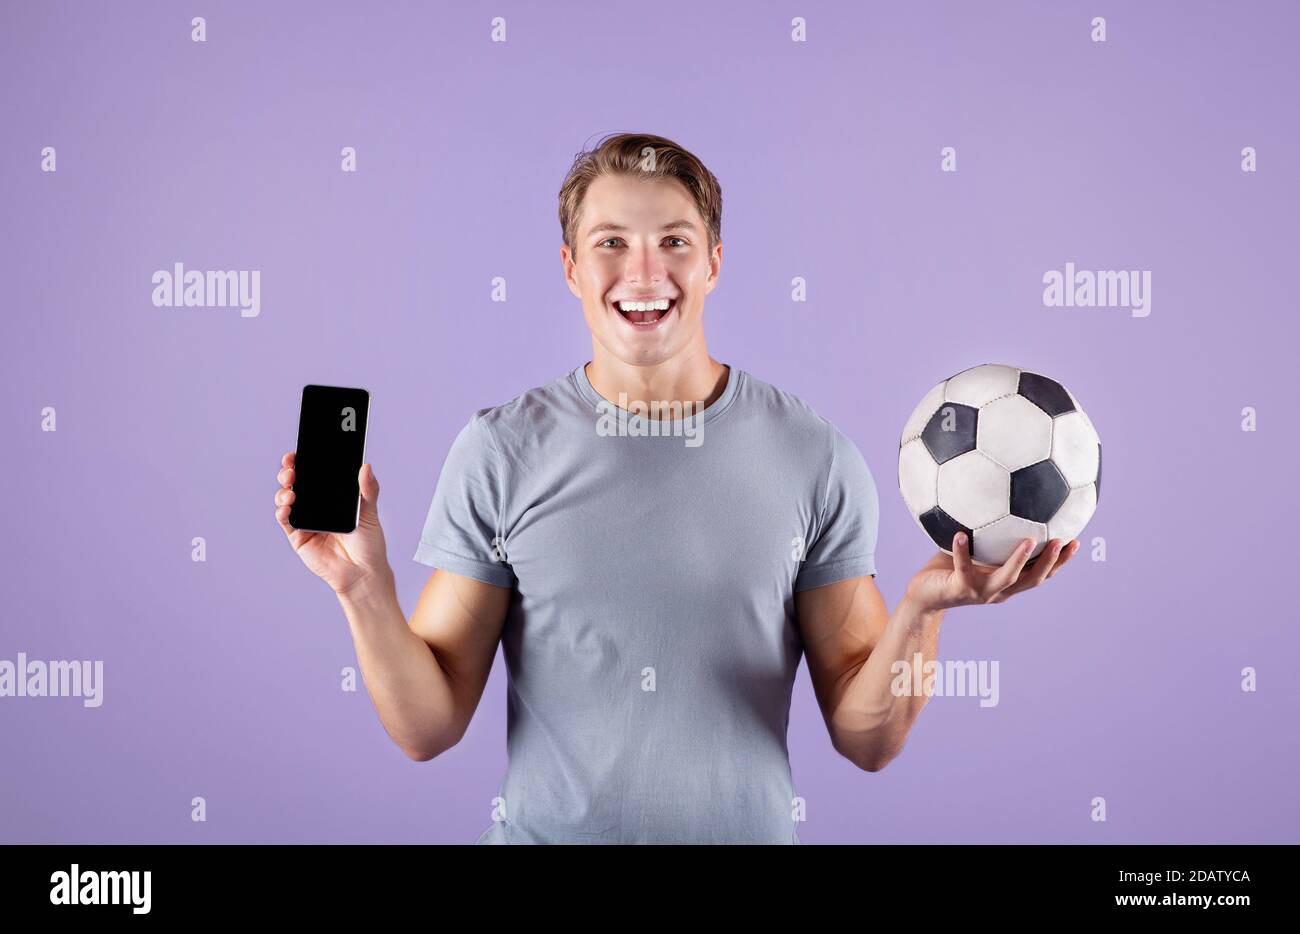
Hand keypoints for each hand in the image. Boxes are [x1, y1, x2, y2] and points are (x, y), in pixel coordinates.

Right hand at [274, 451, 393, 597]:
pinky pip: (285, 521)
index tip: (301, 451)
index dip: (306, 462)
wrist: (363, 573)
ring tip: (292, 489)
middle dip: (289, 471)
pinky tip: (287, 506)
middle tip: (291, 466)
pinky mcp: (298, 537)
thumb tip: (366, 466)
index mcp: (332, 497)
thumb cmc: (368, 544)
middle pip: (297, 483)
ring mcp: (306, 521)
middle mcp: (316, 506)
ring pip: (286, 499)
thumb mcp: (370, 513)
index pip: (316, 475)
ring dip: (284, 490)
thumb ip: (368, 490)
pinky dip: (282, 511)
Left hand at [904, 532, 1078, 612]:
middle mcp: (999, 590)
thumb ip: (986, 533)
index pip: (1040, 573)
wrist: (923, 596)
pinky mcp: (959, 589)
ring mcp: (981, 591)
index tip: (1076, 541)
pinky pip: (962, 567)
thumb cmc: (947, 569)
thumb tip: (997, 496)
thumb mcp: (972, 550)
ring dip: (1019, 559)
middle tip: (1064, 541)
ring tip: (1027, 540)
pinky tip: (960, 534)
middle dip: (1051, 562)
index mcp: (1007, 581)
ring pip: (1007, 578)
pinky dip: (961, 550)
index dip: (1060, 561)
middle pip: (1033, 579)